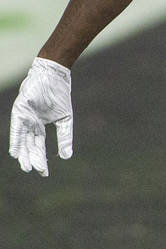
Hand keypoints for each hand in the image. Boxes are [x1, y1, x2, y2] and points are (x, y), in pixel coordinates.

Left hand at [9, 57, 72, 174]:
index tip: (44, 172)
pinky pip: (17, 129)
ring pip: (23, 140)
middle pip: (30, 145)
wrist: (55, 76)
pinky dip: (16, 140)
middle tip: (35, 171)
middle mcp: (30, 123)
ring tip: (25, 166)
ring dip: (23, 153)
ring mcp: (24, 117)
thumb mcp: (65, 119)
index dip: (41, 158)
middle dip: (32, 159)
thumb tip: (67, 156)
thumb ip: (65, 137)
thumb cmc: (59, 94)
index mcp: (39, 125)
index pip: (39, 146)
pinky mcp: (20, 111)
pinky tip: (15, 152)